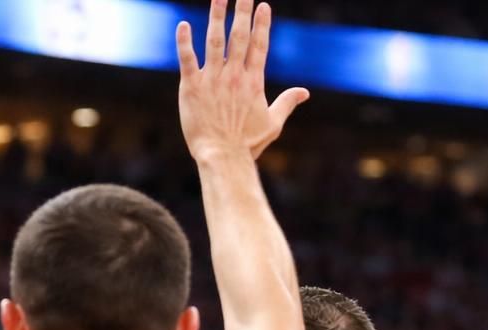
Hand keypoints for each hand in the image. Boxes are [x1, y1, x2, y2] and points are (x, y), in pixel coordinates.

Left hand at [176, 0, 307, 162]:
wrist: (222, 156)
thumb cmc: (247, 144)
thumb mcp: (273, 123)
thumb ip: (287, 103)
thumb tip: (305, 92)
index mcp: (253, 82)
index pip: (259, 46)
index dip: (261, 24)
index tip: (263, 5)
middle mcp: (233, 75)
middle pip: (239, 36)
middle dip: (242, 11)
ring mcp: (212, 79)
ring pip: (214, 40)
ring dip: (216, 16)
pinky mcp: (191, 87)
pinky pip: (187, 59)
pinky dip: (184, 42)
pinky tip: (183, 25)